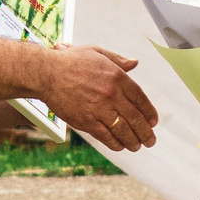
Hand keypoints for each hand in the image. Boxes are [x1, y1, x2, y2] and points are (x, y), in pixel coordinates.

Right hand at [36, 45, 157, 150]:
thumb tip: (135, 63)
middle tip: (150, 140)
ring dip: (133, 141)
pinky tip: (120, 146)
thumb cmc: (70, 61)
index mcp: (117, 76)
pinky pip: (105, 136)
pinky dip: (115, 143)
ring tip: (137, 146)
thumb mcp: (97, 52)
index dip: (149, 113)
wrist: (46, 73)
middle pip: (135, 117)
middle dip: (145, 132)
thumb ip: (118, 60)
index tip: (153, 122)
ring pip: (123, 130)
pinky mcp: (86, 120)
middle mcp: (111, 93)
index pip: (141, 99)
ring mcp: (99, 108)